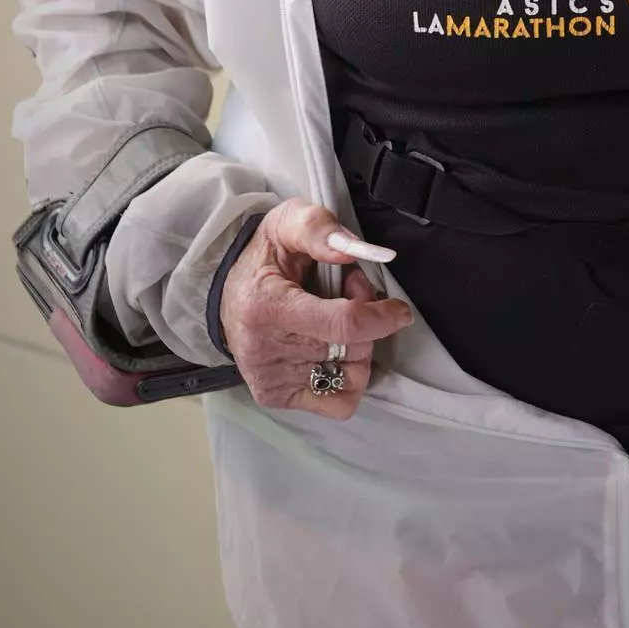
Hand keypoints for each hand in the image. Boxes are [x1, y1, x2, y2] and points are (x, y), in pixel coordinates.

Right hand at [219, 197, 413, 418]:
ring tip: (337, 321)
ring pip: (350, 377)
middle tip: (348, 293)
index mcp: (267, 306)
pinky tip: (334, 353)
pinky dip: (348, 378)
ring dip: (357, 348)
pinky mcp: (274, 396)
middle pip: (351, 349)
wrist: (229, 292)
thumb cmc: (262, 258)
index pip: (342, 325)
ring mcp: (269, 379)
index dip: (381, 316)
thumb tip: (351, 250)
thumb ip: (319, 228)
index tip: (399, 309)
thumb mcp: (286, 223)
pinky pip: (337, 404)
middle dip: (366, 319)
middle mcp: (264, 350)